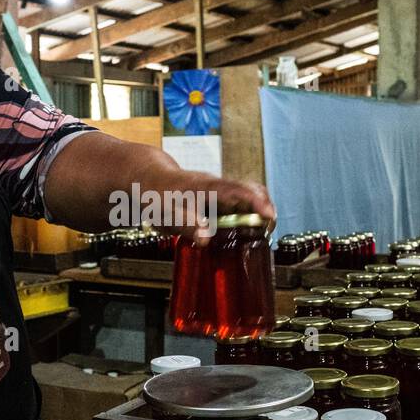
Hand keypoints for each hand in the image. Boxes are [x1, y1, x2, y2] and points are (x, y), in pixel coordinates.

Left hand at [150, 170, 275, 244]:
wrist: (150, 181)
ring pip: (249, 199)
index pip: (238, 190)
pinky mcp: (220, 201)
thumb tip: (205, 239)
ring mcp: (221, 193)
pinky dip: (248, 220)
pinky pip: (241, 207)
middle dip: (265, 209)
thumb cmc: (157, 194)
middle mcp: (219, 187)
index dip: (256, 202)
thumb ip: (185, 225)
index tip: (269, 216)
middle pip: (252, 191)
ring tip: (259, 237)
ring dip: (258, 217)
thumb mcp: (165, 213)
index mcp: (207, 187)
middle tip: (268, 231)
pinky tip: (244, 237)